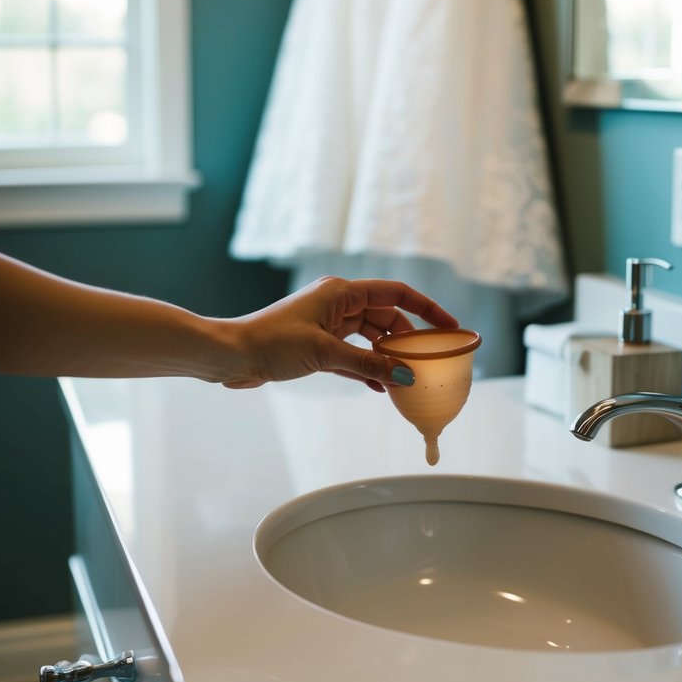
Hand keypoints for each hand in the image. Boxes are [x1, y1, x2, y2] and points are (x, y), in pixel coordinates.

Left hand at [221, 275, 458, 391]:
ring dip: (388, 357)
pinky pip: (354, 353)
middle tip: (427, 362)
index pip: (396, 294)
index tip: (450, 326)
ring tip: (407, 378)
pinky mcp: (318, 343)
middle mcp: (337, 302)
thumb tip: (406, 376)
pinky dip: (368, 368)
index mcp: (341, 292)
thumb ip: (368, 365)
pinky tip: (381, 388)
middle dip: (407, 339)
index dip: (427, 309)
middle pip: (387, 316)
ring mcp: (328, 322)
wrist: (231, 355)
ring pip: (371, 337)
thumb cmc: (271, 343)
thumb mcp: (325, 354)